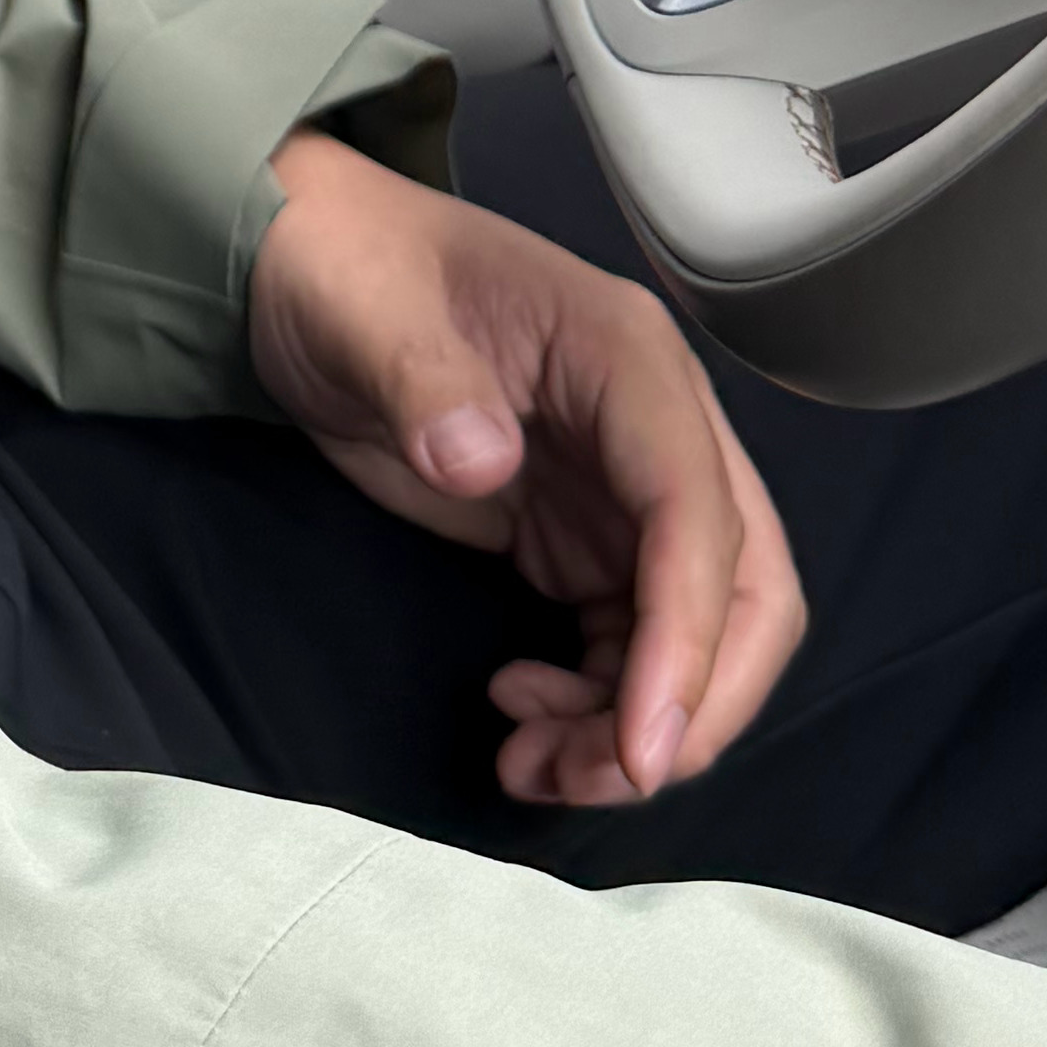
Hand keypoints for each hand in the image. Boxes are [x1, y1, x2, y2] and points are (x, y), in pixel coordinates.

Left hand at [244, 131, 807, 809]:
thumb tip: (480, 463)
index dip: (687, 635)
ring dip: (638, 722)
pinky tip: (520, 715)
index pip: (698, 510)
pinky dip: (599, 704)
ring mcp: (624, 487)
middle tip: (599, 780)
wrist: (304, 266)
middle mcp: (654, 426)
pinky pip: (632, 640)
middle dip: (694, 702)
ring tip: (531, 765)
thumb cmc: (340, 271)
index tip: (643, 747)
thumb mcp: (362, 314)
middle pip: (743, 588)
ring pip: (693, 632)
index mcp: (626, 358)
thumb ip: (422, 379)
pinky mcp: (584, 535)